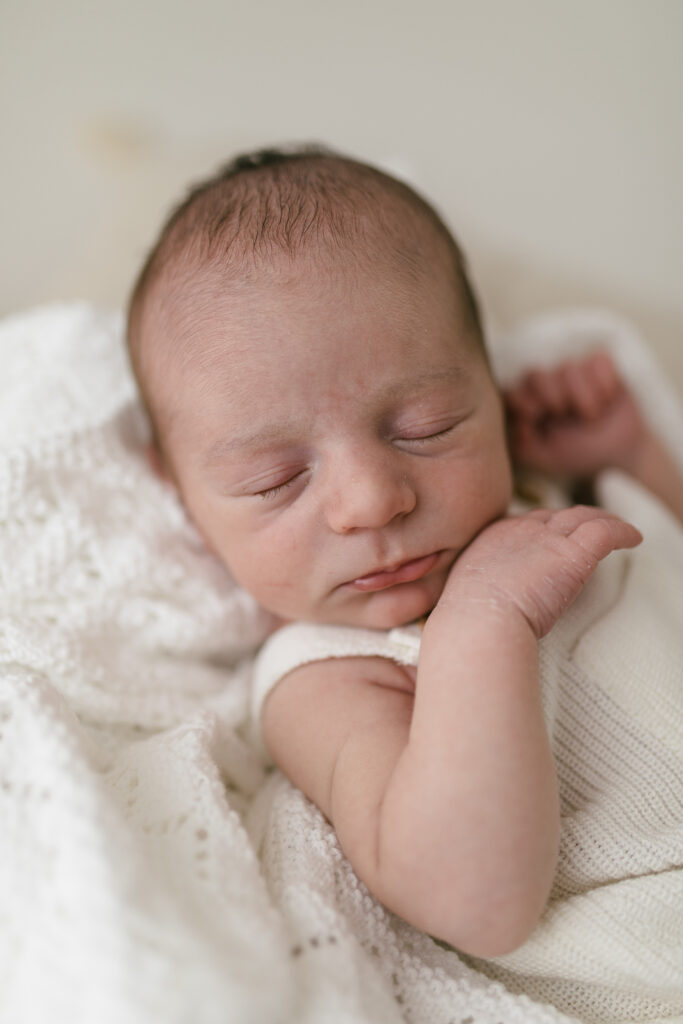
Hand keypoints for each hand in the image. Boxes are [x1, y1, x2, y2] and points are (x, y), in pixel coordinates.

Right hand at [439, 506, 641, 637]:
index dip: (546, 528)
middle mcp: (521, 530)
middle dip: (575, 520)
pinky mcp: (573, 553)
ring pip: (584, 517)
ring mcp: (548, 538)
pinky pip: (606, 532)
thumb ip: (486, 587)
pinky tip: (634, 539)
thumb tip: (494, 600)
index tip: (557, 539)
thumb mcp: (472, 593)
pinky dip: (623, 532)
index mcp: (494, 538)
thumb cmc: (471, 620)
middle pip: (556, 515)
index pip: (527, 523)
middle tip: (591, 529)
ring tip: (620, 529)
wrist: (479, 620)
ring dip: (603, 520)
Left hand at [503, 352, 645, 478]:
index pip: (512, 389)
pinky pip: (599, 360)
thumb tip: (520, 425)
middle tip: (566, 414)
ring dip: (584, 397)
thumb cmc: (577, 453)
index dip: (523, 399)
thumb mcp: (547, 458)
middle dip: (552, 397)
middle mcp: (547, 383)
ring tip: (592, 416)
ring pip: (569, 368)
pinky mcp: (601, 366)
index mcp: (528, 402)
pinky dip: (604, 382)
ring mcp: (573, 371)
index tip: (536, 415)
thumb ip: (524, 448)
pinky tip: (608, 398)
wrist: (617, 453)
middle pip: (536, 375)